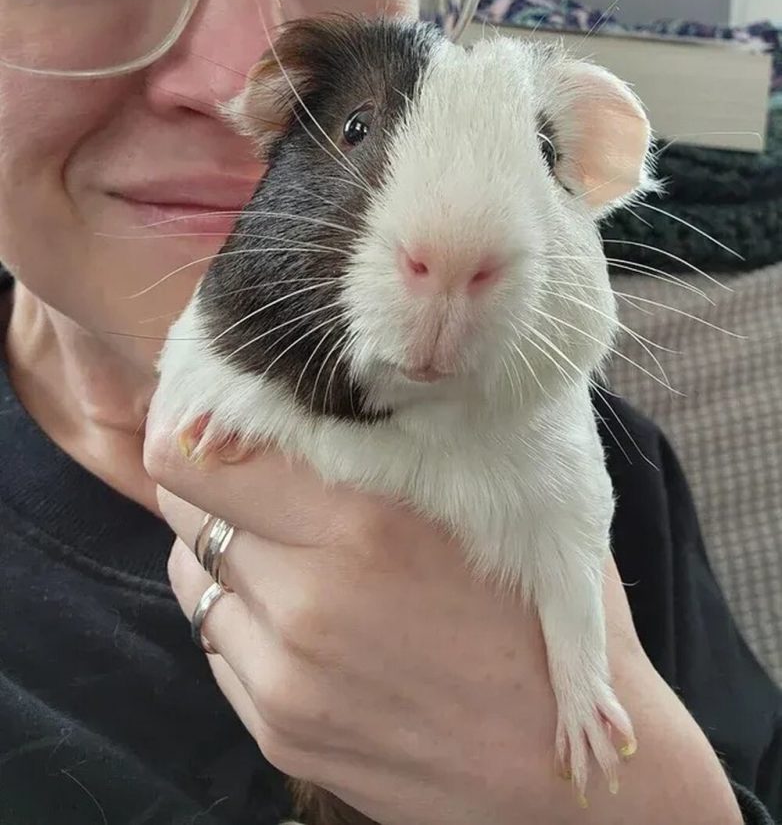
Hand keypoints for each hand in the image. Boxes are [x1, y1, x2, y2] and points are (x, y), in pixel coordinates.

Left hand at [144, 436, 742, 824]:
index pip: (195, 455)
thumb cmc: (530, 610)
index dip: (199, 425)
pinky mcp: (277, 728)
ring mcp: (285, 674)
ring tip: (296, 551)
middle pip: (183, 507)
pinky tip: (310, 616)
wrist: (556, 761)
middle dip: (216, 482)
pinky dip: (245, 615)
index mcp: (362, 519)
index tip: (225, 417)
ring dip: (229, 550)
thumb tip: (303, 395)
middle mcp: (307, 598)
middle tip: (263, 478)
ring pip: (193, 572)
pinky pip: (216, 639)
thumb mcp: (484, 497)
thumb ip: (386, 442)